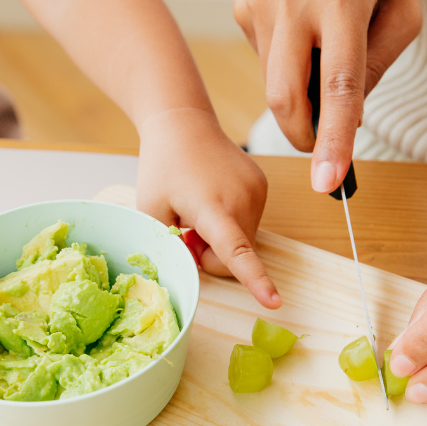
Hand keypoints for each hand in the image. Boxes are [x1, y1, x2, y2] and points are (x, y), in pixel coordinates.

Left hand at [137, 107, 280, 308]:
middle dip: (210, 255)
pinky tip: (212, 200)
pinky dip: (230, 223)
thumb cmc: (162, 167)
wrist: (184, 124)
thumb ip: (169, 245)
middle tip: (186, 231)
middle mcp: (243, 200)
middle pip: (235, 258)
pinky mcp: (262, 187)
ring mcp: (257, 193)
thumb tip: (194, 265)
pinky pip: (248, 224)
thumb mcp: (151, 211)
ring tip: (198, 211)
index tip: (275, 301)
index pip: (237, 251)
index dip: (256, 279)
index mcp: (213, 208)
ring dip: (220, 238)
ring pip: (244, 242)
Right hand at [235, 0, 419, 192]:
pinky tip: (302, 32)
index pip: (339, 84)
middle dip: (304, 135)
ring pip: (274, 84)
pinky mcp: (244, 7)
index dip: (333, 139)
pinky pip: (265, 61)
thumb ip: (379, 64)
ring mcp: (261, 2)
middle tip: (323, 149)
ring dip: (301, 93)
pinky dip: (287, 65)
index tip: (327, 183)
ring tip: (323, 53)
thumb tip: (345, 117)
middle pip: (286, 96)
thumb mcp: (403, 5)